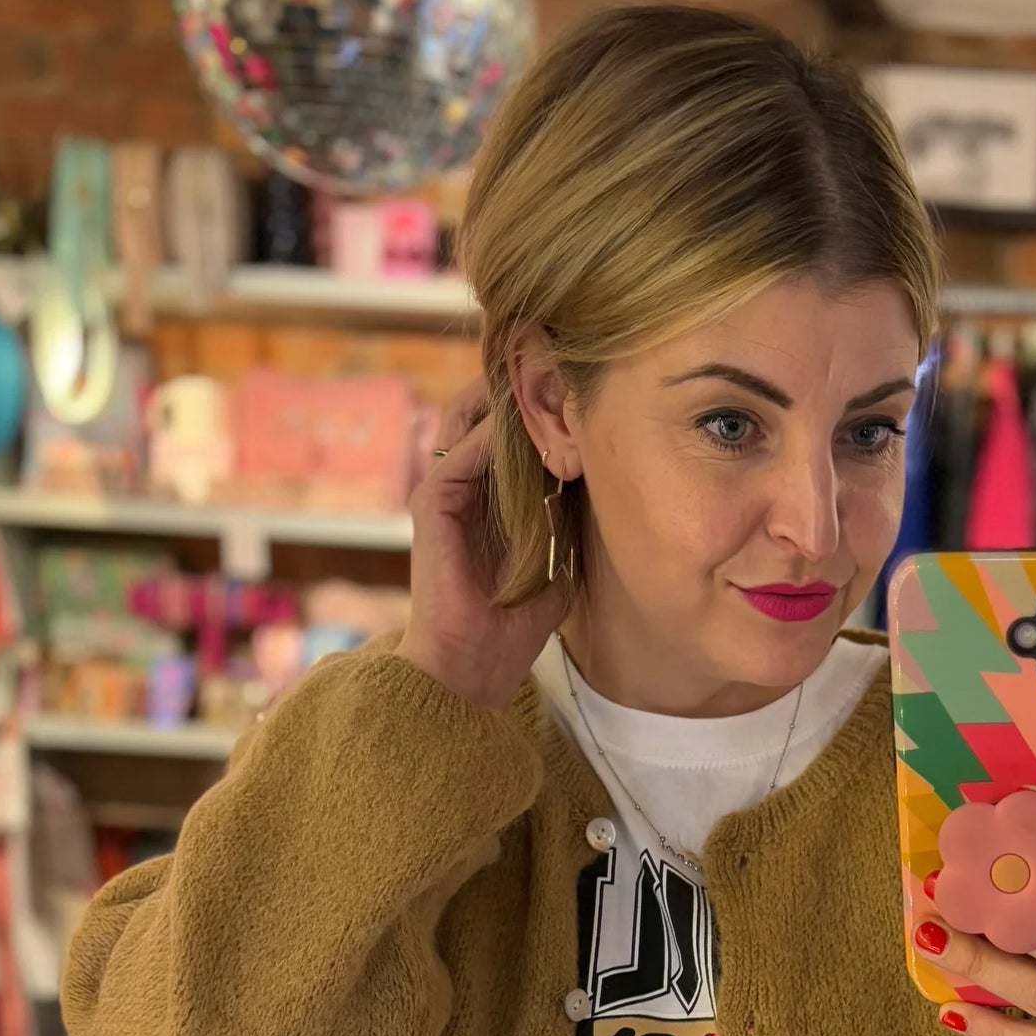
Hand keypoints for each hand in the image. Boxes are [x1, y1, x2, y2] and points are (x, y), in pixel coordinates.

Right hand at [396, 380, 569, 710]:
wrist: (476, 662)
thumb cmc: (517, 620)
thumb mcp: (559, 557)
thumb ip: (570, 516)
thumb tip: (604, 476)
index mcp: (490, 494)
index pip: (509, 430)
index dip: (539, 407)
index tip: (578, 389)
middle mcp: (464, 484)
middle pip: (483, 413)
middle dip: (519, 391)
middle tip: (561, 373)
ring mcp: (444, 490)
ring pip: (469, 422)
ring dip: (506, 404)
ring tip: (546, 386)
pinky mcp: (431, 503)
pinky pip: (460, 454)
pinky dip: (491, 438)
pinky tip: (527, 432)